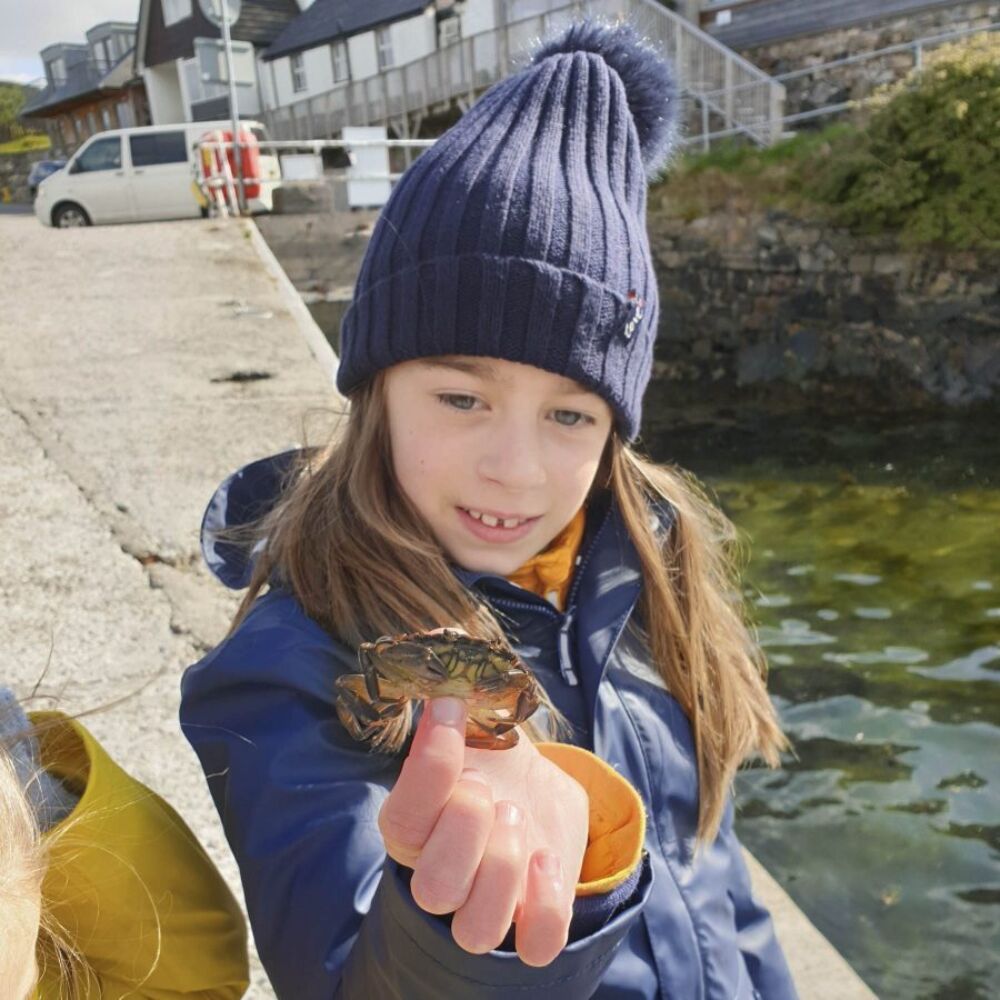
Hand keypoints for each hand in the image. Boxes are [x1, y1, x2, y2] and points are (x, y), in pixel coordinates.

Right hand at [378, 696, 588, 965]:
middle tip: (490, 789)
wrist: (531, 786)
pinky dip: (545, 909)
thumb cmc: (487, 755)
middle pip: (434, 889)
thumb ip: (452, 699)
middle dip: (467, 828)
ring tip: (516, 819)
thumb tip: (445, 665)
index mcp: (413, 828)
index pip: (401, 819)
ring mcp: (486, 904)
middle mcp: (440, 875)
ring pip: (477, 929)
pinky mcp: (531, 917)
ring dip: (502, 868)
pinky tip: (546, 860)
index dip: (428, 765)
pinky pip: (535, 946)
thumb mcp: (468, 722)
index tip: (450, 710)